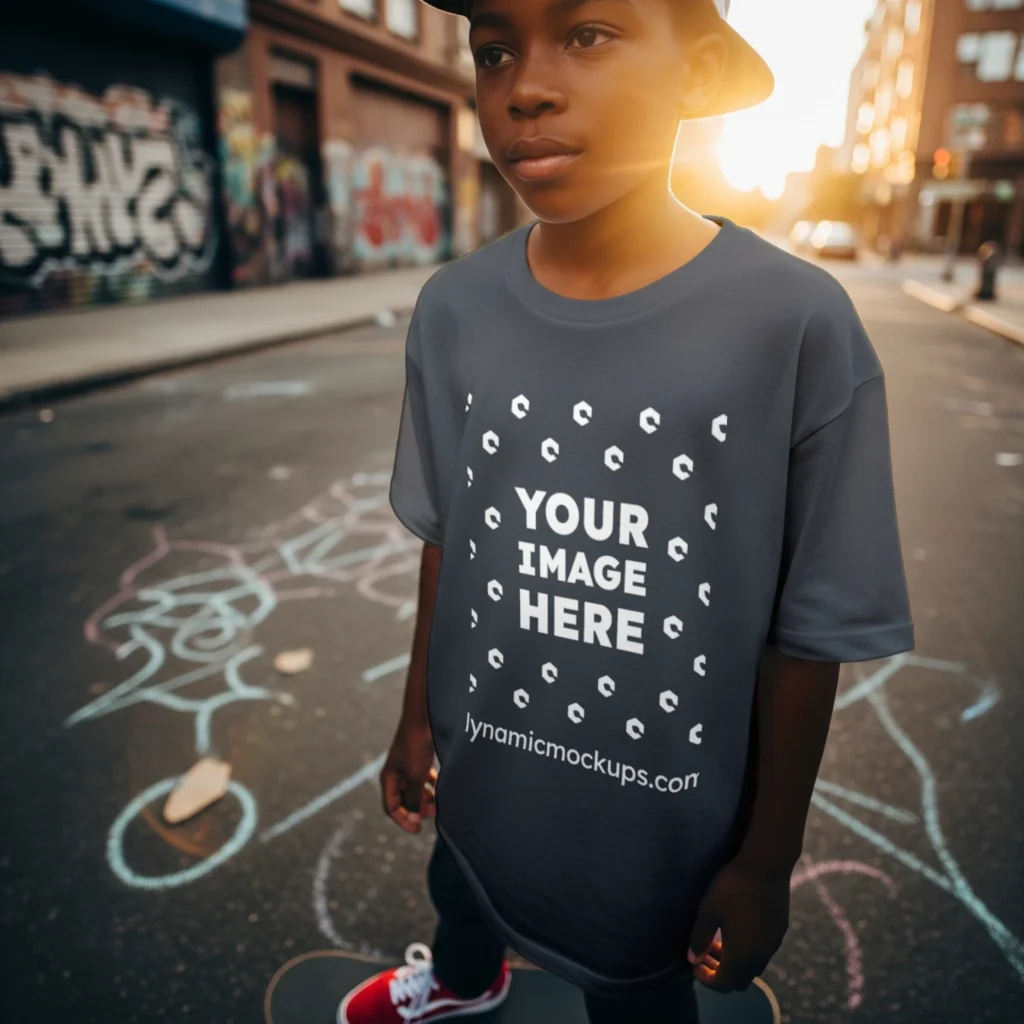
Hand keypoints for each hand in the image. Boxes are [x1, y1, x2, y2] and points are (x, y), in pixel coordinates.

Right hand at [380, 717, 436, 833]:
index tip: (419, 828)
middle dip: (417, 809)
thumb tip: (414, 818)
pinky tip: (440, 786)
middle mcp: (395, 774)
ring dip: (425, 798)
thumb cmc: (416, 745)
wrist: (423, 717)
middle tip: (434, 814)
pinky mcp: (417, 759)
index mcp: (388, 778)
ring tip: (439, 802)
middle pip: (402, 801)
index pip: (391, 808)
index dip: (404, 820)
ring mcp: (406, 766)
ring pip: (414, 790)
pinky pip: (421, 779)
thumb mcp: (416, 775)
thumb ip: (414, 798)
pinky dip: (430, 785)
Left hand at [686, 859, 790, 992]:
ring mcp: (773, 944)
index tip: (693, 965)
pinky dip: (746, 951)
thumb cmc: (732, 888)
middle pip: (739, 980)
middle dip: (719, 973)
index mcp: (742, 957)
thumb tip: (693, 958)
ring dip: (733, 961)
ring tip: (716, 942)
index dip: (706, 979)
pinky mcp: (780, 931)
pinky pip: (762, 952)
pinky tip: (735, 929)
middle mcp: (761, 956)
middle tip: (703, 955)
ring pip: (752, 966)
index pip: (723, 984)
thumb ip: (699, 938)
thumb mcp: (708, 911)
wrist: (766, 865)